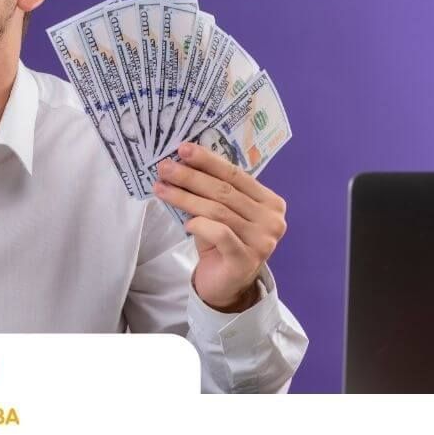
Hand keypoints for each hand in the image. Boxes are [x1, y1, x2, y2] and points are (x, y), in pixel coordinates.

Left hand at [152, 141, 287, 311]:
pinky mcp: (246, 259)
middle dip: (190, 176)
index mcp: (270, 202)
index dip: (208, 161)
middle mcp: (272, 220)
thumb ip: (212, 190)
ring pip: (217, 210)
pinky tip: (186, 222)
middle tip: (165, 167)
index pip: (235, 175)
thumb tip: (183, 161)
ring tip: (161, 188)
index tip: (183, 149)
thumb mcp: (220, 212)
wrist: (226, 285)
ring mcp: (262, 241)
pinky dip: (199, 224)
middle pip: (224, 191)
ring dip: (185, 197)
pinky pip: (219, 233)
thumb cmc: (222, 243)